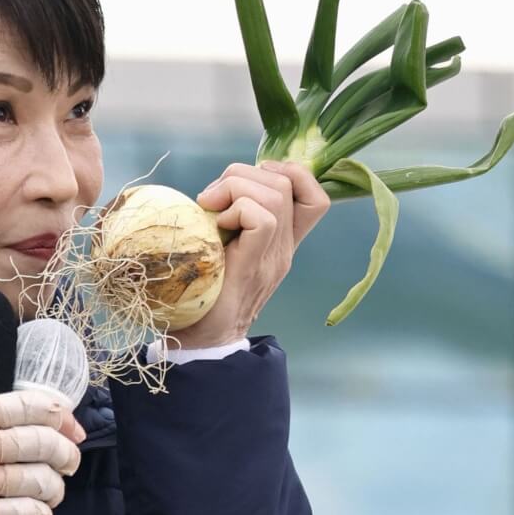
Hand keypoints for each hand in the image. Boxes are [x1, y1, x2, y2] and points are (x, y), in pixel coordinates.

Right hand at [0, 389, 85, 514]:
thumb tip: (41, 418)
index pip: (28, 406)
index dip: (60, 415)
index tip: (72, 427)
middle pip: (41, 443)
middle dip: (66, 453)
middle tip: (69, 461)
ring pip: (37, 480)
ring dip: (55, 487)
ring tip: (52, 489)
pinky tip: (40, 514)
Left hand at [174, 161, 330, 348]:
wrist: (201, 343)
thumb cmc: (201, 292)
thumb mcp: (218, 246)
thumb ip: (225, 221)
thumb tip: (210, 191)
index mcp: (280, 242)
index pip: (313, 195)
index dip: (288, 171)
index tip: (247, 179)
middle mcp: (284, 248)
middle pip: (287, 182)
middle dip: (242, 174)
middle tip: (211, 198)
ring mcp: (274, 258)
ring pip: (274, 193)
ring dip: (234, 188)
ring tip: (211, 211)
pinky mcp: (255, 267)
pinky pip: (261, 218)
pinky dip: (235, 209)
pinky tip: (217, 228)